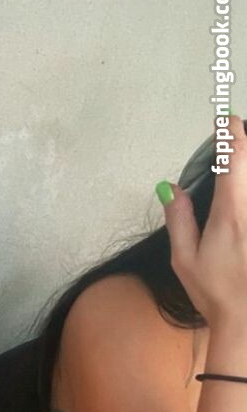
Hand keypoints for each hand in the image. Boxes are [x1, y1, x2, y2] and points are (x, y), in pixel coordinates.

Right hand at [160, 114, 246, 325]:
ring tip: (238, 162)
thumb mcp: (185, 260)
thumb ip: (179, 220)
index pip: (234, 158)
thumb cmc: (215, 293)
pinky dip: (244, 194)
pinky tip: (237, 217)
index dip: (231, 133)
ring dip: (245, 171)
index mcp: (230, 213)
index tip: (227, 119)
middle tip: (237, 135)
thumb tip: (171, 188)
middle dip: (245, 147)